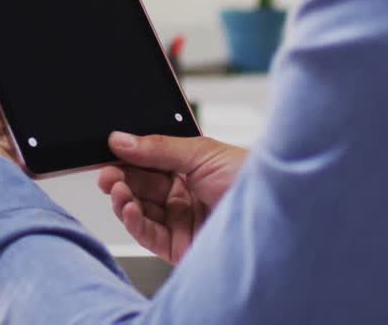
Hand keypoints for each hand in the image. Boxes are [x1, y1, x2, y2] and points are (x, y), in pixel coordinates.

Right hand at [97, 133, 246, 264]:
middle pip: (141, 187)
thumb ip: (158, 147)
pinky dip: (134, 222)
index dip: (128, 159)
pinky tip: (130, 209)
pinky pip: (148, 235)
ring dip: (124, 200)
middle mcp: (185, 195)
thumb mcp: (203, 153)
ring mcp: (182, 221)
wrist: (279, 216)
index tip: (109, 152)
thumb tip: (122, 139)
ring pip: (140, 211)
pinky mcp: (179, 247)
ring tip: (117, 189)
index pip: (149, 163)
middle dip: (121, 179)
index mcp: (191, 168)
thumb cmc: (254, 180)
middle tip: (108, 174)